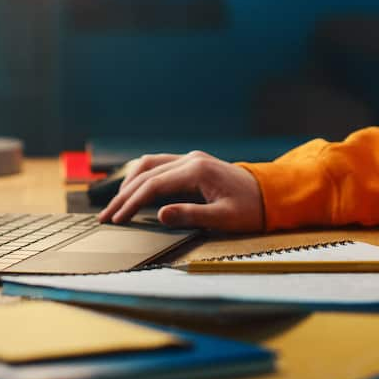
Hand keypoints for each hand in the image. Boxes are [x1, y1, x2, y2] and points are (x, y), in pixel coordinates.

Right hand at [96, 151, 264, 231]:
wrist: (271, 195)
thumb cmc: (250, 209)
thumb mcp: (223, 218)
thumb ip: (191, 215)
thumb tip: (161, 215)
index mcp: (197, 170)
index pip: (153, 185)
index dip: (131, 202)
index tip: (117, 219)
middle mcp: (191, 160)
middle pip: (146, 173)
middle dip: (124, 195)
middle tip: (107, 216)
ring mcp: (191, 159)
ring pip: (150, 164)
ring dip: (130, 183)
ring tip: (116, 204)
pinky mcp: (192, 164)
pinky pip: (160, 165)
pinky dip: (142, 176)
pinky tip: (134, 189)